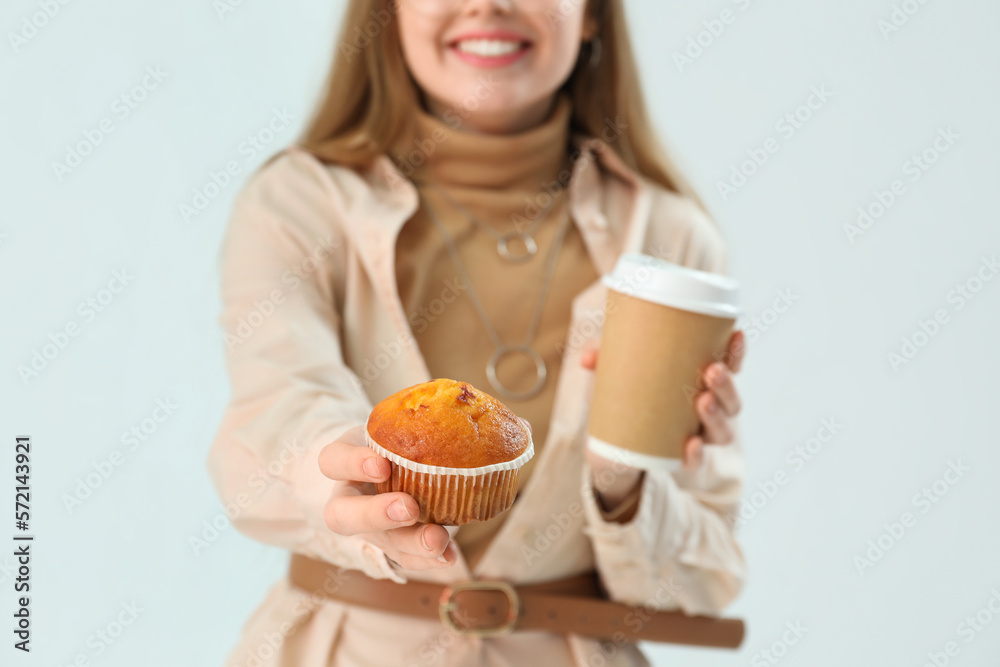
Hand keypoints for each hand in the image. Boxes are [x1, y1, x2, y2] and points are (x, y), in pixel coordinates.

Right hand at [318, 425, 456, 570]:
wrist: (398, 460)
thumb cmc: (397, 436)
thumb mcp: (397, 424)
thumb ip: (415, 424)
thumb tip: (460, 421)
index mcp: (344, 460)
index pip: (332, 461)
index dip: (352, 465)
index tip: (382, 465)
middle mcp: (350, 497)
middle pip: (342, 515)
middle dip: (375, 515)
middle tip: (409, 508)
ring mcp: (369, 526)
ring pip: (378, 543)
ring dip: (411, 544)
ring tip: (437, 540)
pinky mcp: (392, 544)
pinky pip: (405, 558)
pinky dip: (429, 559)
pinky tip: (449, 556)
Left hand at [581, 329, 745, 471]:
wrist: (614, 448)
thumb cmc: (628, 396)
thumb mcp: (616, 374)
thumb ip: (604, 362)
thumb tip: (587, 357)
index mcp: (700, 383)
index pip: (730, 367)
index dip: (737, 352)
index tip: (737, 334)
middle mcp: (708, 411)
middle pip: (732, 400)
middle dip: (727, 385)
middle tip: (712, 370)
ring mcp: (699, 437)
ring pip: (723, 430)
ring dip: (717, 415)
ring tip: (703, 401)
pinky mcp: (681, 460)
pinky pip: (696, 460)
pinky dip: (696, 454)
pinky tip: (691, 446)